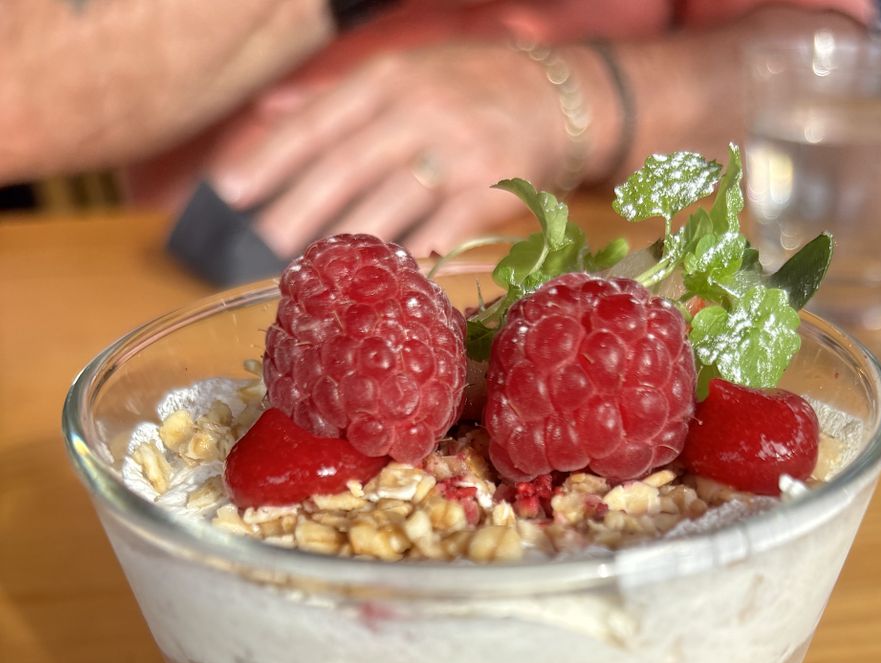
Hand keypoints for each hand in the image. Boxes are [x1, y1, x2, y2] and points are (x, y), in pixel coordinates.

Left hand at [209, 43, 569, 257]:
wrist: (560, 97)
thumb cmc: (469, 90)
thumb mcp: (402, 74)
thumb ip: (334, 99)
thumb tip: (267, 114)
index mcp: (387, 80)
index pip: (317, 121)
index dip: (270, 157)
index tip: (229, 193)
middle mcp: (418, 109)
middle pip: (347, 164)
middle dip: (299, 209)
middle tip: (260, 247)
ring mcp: (458, 150)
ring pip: (392, 201)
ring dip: (350, 241)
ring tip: (315, 272)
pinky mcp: (492, 189)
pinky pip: (445, 229)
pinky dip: (415, 255)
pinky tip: (386, 279)